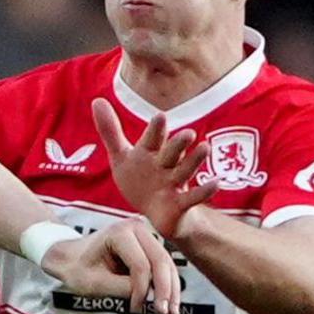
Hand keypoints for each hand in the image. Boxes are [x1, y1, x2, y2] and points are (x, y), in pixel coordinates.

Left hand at [44, 218, 181, 313]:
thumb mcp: (95, 283)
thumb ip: (123, 288)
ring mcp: (144, 234)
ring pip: (166, 263)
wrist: (69, 256)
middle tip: (166, 312)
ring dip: (171, 287)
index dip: (142, 290)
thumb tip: (151, 295)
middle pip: (160, 261)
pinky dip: (167, 282)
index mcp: (119, 233)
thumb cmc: (77, 268)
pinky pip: (162, 265)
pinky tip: (169, 301)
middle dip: (165, 289)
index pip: (141, 265)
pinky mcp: (148, 244)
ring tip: (172, 310)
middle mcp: (136, 228)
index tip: (135, 308)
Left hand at [92, 99, 217, 238]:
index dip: (156, 129)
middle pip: (172, 152)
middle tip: (187, 133)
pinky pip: (194, 197)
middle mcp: (165, 164)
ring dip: (194, 161)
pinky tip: (216, 183)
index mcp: (149, 152)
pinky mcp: (181, 203)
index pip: (152, 139)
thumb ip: (110, 131)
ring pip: (185, 170)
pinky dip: (204, 191)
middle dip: (178, 144)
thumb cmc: (140, 180)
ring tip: (205, 148)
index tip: (160, 116)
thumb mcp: (121, 157)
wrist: (155, 213)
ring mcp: (174, 183)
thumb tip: (97, 100)